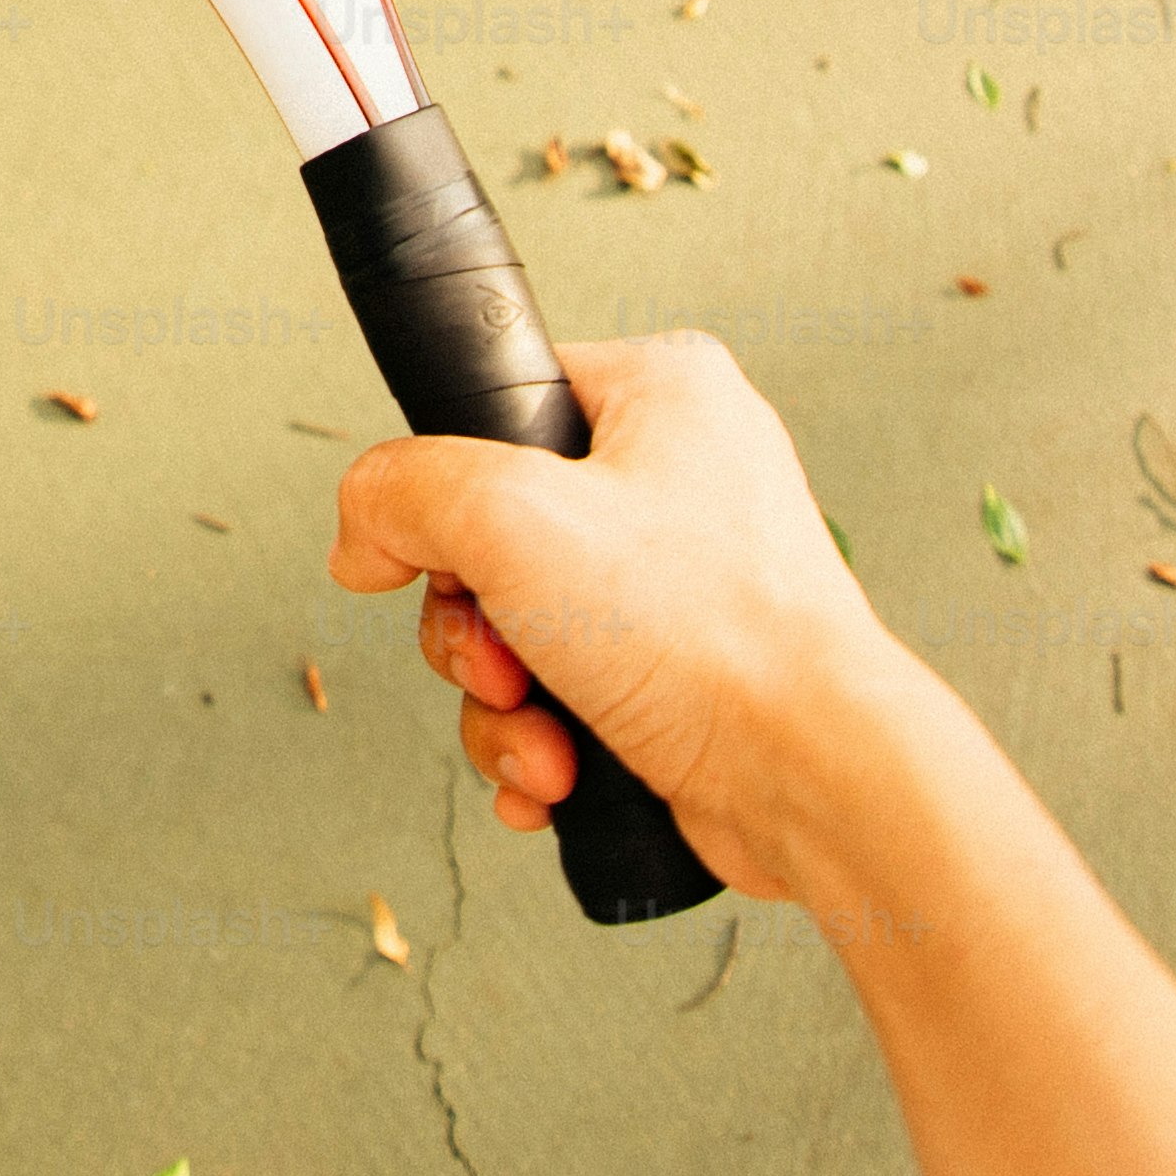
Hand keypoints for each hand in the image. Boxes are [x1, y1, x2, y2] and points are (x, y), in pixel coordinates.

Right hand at [329, 331, 923, 900]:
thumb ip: (403, 491)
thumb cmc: (710, 634)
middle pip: (490, 538)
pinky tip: (557, 779)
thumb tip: (363, 530)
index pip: (500, 404)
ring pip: (518, 631)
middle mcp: (680, 480)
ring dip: (502, 704)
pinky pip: (564, 697)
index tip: (426, 553)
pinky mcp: (681, 676)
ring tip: (544, 740)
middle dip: (473, 631)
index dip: (443, 489)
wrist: (812, 780)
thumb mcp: (510, 518)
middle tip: (503, 662)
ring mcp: (682, 586)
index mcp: (663, 395)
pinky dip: (543, 744)